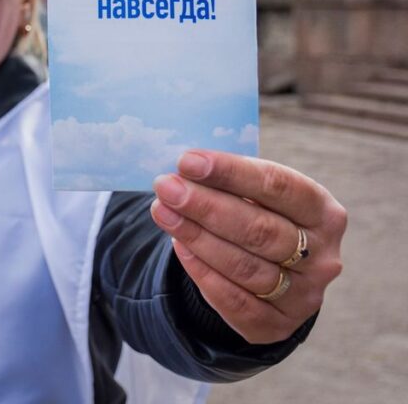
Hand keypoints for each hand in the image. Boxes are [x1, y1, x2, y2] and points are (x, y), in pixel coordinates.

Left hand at [150, 149, 346, 344]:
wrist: (278, 279)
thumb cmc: (263, 221)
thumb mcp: (262, 198)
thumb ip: (232, 184)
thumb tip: (184, 169)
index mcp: (324, 213)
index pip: (279, 186)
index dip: (232, 172)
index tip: (188, 161)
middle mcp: (322, 257)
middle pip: (260, 229)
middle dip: (206, 206)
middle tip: (165, 187)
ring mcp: (304, 296)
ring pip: (245, 266)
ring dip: (196, 237)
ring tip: (162, 212)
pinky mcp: (277, 325)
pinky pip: (234, 300)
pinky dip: (202, 272)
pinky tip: (178, 246)